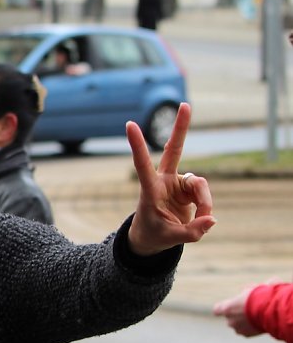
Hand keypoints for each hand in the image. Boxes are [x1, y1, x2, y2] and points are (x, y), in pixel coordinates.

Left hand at [125, 102, 215, 255]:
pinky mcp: (188, 188)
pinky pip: (204, 194)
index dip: (138, 145)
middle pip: (174, 150)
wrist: (152, 238)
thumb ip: (192, 231)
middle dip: (181, 128)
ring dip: (205, 202)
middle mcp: (163, 181)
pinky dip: (206, 207)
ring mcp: (177, 183)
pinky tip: (202, 219)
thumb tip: (213, 219)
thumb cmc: (154, 234)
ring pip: (199, 184)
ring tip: (203, 220)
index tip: (129, 124)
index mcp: (150, 189)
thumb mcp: (170, 238)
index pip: (141, 164)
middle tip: (186, 104)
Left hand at [213, 285, 262, 336]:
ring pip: (237, 325)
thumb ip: (242, 293)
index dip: (221, 309)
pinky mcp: (246, 334)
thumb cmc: (258, 299)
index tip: (226, 308)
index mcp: (227, 308)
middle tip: (246, 311)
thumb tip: (243, 292)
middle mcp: (230, 320)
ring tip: (254, 317)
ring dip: (243, 322)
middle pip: (229, 318)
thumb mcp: (248, 291)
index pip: (217, 310)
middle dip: (236, 315)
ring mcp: (237, 328)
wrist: (269, 313)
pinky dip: (250, 328)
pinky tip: (257, 323)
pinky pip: (245, 331)